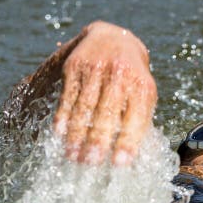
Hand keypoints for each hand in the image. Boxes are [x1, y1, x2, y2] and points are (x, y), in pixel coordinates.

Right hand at [52, 21, 156, 164]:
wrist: (114, 38)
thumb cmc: (132, 78)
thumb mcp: (143, 94)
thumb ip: (140, 121)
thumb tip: (132, 158)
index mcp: (142, 86)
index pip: (136, 119)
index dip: (128, 142)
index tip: (119, 164)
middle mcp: (120, 75)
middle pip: (107, 113)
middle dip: (98, 140)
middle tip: (90, 163)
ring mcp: (96, 69)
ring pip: (85, 107)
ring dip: (77, 134)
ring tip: (72, 156)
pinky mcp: (76, 67)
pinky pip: (68, 96)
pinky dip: (63, 116)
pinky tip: (58, 134)